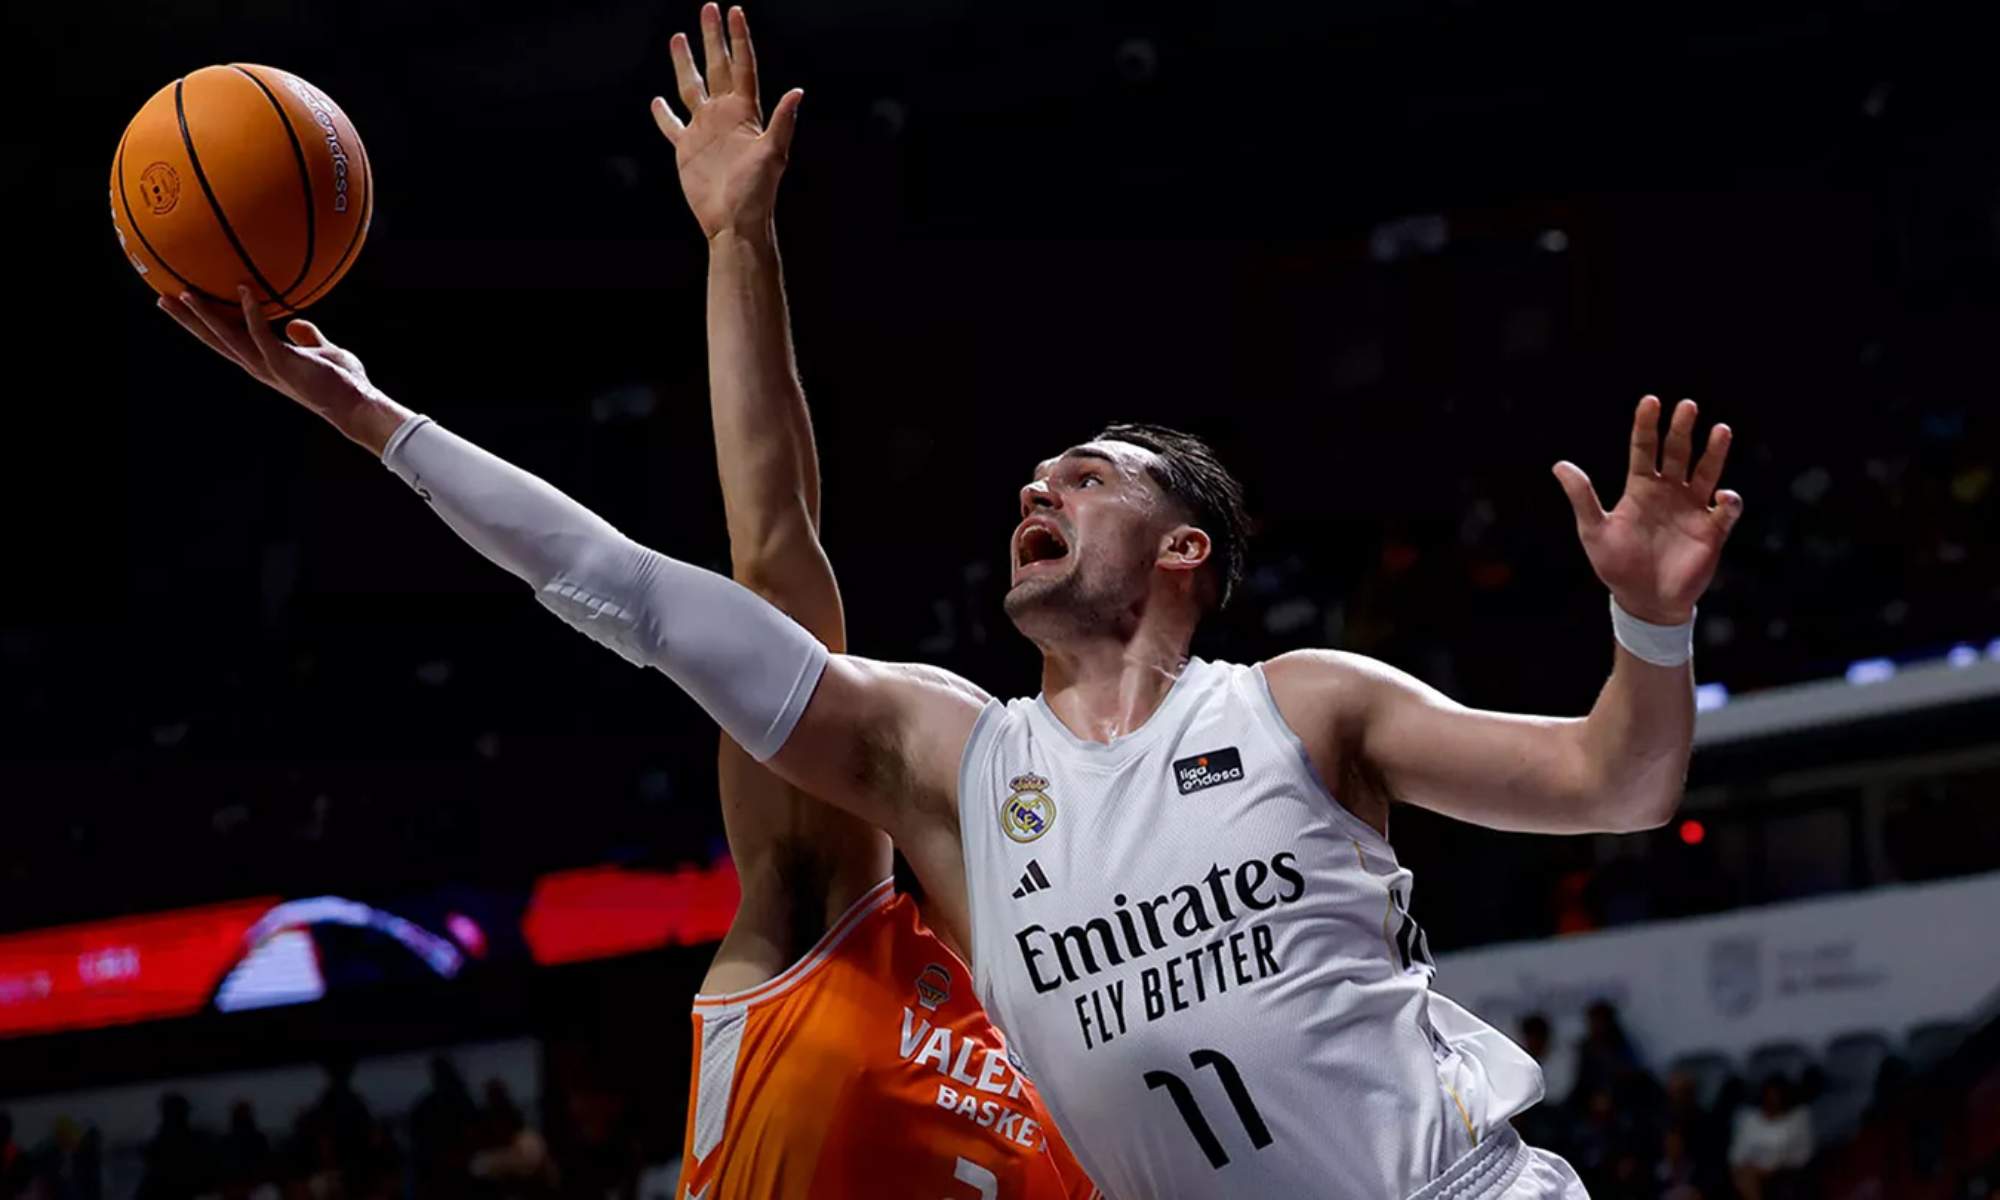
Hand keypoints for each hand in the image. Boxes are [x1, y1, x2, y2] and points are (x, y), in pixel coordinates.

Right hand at [159, 287, 409, 453]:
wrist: (359, 405)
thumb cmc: (343, 382)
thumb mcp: (321, 353)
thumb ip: (306, 338)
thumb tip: (293, 321)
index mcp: (263, 361)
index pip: (226, 339)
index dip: (203, 324)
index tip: (182, 306)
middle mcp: (259, 365)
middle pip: (214, 340)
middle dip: (187, 320)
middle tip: (161, 298)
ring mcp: (269, 366)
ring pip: (227, 338)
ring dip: (205, 316)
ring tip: (183, 293)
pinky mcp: (284, 364)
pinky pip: (262, 334)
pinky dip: (252, 312)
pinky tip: (245, 289)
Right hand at [651, 4, 801, 240]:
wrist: (734, 222)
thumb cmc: (758, 192)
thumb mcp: (774, 155)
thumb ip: (782, 122)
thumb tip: (797, 92)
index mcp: (745, 113)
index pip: (742, 66)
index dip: (739, 39)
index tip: (734, 11)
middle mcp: (724, 116)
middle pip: (717, 67)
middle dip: (712, 38)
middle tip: (708, 7)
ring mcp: (705, 130)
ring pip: (692, 87)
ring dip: (685, 63)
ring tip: (678, 37)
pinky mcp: (687, 149)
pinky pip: (672, 126)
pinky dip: (664, 114)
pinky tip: (657, 100)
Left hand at [1553, 396, 1744, 624]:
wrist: (1644, 600)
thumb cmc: (1616, 565)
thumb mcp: (1594, 530)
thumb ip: (1582, 497)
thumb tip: (1559, 465)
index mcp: (1640, 488)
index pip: (1644, 448)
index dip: (1647, 425)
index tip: (1651, 401)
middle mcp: (1668, 492)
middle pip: (1677, 453)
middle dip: (1681, 429)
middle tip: (1687, 406)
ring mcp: (1692, 509)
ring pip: (1706, 472)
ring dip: (1714, 452)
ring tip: (1720, 429)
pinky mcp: (1712, 530)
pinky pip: (1726, 510)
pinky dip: (1728, 501)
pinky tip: (1723, 496)